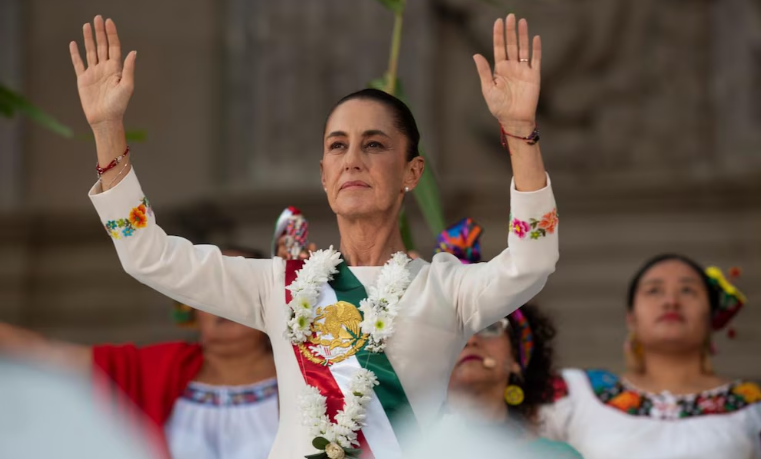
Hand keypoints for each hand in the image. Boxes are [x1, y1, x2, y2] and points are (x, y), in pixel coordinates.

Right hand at [69, 16, 135, 129]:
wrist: (105, 119)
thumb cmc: (118, 105)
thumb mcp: (127, 86)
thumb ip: (128, 69)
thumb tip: (133, 52)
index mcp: (116, 69)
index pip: (114, 47)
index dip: (111, 35)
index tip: (109, 22)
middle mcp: (105, 69)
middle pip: (102, 46)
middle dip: (100, 32)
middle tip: (98, 18)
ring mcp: (94, 73)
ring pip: (90, 51)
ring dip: (89, 38)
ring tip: (87, 25)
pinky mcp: (83, 79)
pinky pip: (78, 63)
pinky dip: (75, 54)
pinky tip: (74, 43)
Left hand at [474, 14, 540, 132]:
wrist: (514, 119)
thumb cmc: (499, 107)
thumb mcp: (488, 88)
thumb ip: (484, 71)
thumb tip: (476, 54)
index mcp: (500, 69)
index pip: (499, 48)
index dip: (498, 35)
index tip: (498, 22)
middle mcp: (512, 67)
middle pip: (511, 44)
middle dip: (510, 31)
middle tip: (510, 16)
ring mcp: (523, 70)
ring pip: (523, 48)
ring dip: (523, 35)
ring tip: (522, 22)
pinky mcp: (534, 76)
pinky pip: (536, 59)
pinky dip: (536, 49)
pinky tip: (535, 38)